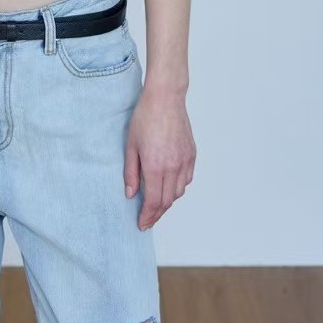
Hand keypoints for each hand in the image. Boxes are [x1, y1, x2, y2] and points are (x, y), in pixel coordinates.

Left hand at [123, 86, 195, 230]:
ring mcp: (184, 161)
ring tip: (157, 203)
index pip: (153, 201)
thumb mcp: (130, 145)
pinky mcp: (191, 154)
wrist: (166, 98)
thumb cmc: (145, 117)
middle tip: (147, 219)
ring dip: (168, 201)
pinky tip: (169, 185)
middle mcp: (173, 167)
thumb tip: (131, 195)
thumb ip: (130, 173)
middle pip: (167, 201)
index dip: (148, 216)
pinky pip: (187, 179)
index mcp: (155, 166)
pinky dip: (178, 187)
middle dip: (157, 213)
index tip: (142, 224)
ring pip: (178, 192)